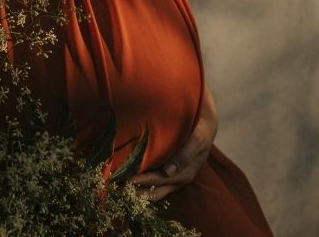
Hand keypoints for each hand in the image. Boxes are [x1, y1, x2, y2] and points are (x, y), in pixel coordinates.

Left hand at [127, 82, 217, 200]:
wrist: (204, 127)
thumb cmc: (199, 131)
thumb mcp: (197, 139)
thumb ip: (185, 155)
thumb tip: (168, 172)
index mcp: (185, 174)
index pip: (159, 181)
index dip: (141, 181)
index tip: (125, 179)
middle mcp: (177, 180)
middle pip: (153, 192)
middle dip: (134, 190)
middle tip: (115, 186)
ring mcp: (172, 180)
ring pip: (151, 192)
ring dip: (134, 191)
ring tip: (116, 187)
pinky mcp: (166, 176)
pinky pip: (151, 187)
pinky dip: (138, 186)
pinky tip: (124, 181)